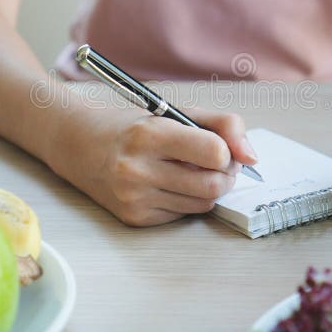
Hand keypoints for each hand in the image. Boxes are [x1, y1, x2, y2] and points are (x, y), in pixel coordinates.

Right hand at [58, 105, 257, 226]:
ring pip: (203, 204)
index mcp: (149, 136)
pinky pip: (183, 215)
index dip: (226, 152)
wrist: (78, 145)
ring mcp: (134, 198)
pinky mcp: (134, 218)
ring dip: (208, 189)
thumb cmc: (132, 126)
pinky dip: (187, 201)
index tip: (218, 148)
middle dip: (225, 175)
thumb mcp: (176, 112)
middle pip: (213, 186)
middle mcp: (138, 170)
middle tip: (216, 163)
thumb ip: (224, 125)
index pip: (214, 153)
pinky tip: (170, 184)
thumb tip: (253, 157)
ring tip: (192, 171)